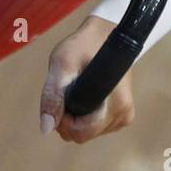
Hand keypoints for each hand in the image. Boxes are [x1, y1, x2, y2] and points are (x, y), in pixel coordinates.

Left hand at [39, 14, 133, 143]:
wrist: (104, 35)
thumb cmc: (83, 46)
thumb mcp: (62, 65)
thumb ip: (53, 96)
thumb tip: (46, 128)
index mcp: (116, 105)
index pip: (82, 133)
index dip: (64, 121)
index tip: (61, 98)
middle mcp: (123, 115)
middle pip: (83, 135)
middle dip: (68, 118)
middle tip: (66, 91)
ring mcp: (124, 116)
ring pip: (88, 133)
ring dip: (75, 116)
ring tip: (75, 89)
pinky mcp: (121, 115)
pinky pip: (94, 127)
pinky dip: (84, 115)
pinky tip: (84, 95)